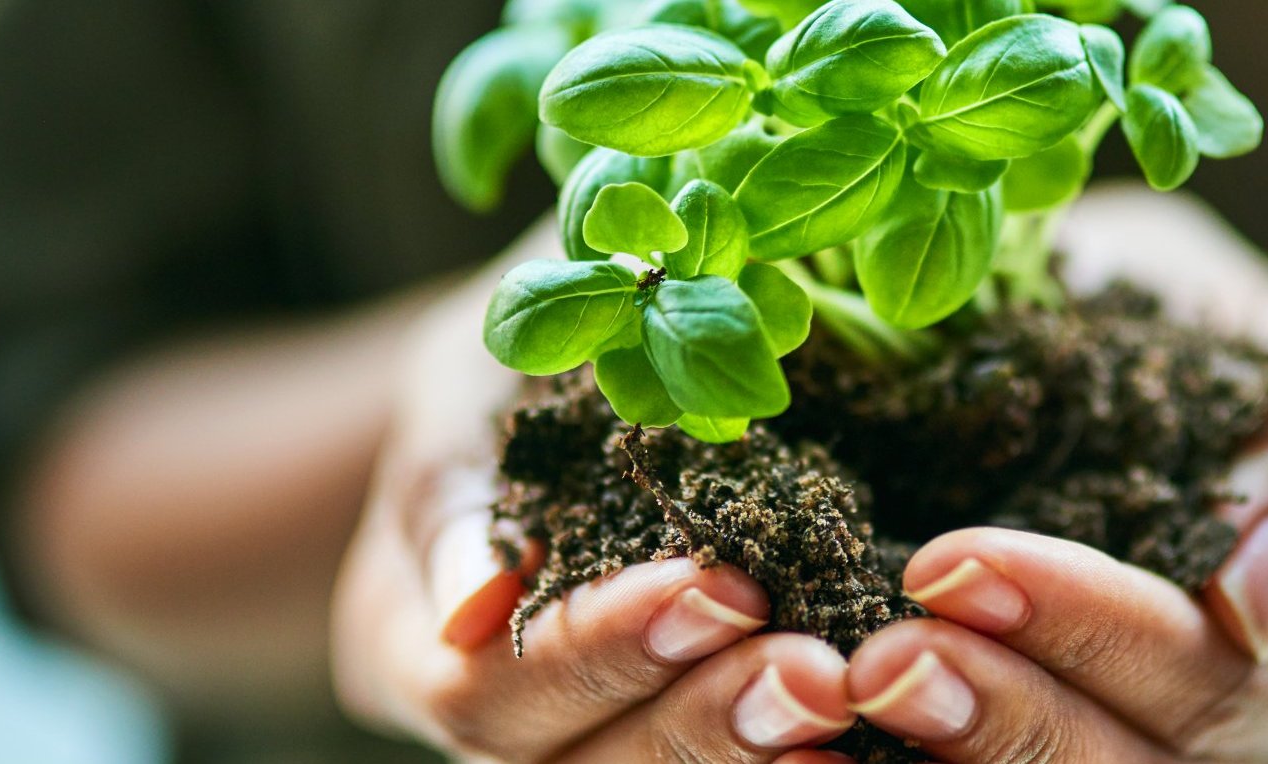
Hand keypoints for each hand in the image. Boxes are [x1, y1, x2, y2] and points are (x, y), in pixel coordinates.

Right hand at [331, 221, 853, 762]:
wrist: (589, 361)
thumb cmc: (523, 340)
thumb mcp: (473, 367)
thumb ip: (461, 469)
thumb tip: (474, 608)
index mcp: (403, 634)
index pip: (485, 686)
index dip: (603, 649)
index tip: (721, 589)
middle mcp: (484, 715)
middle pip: (572, 761)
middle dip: (700, 719)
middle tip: (817, 672)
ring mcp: (573, 736)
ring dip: (751, 744)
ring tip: (848, 696)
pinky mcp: (661, 719)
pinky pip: (725, 757)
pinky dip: (790, 751)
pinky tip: (864, 735)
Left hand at [844, 186, 1267, 762]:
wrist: (1130, 358)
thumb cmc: (1195, 325)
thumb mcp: (1264, 336)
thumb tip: (1251, 600)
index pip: (1206, 667)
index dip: (1086, 625)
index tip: (957, 563)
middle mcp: (1233, 729)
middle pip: (1126, 759)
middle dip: (999, 714)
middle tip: (878, 665)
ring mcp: (1136, 745)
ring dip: (943, 747)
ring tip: (833, 694)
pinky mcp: (1037, 737)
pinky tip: (810, 746)